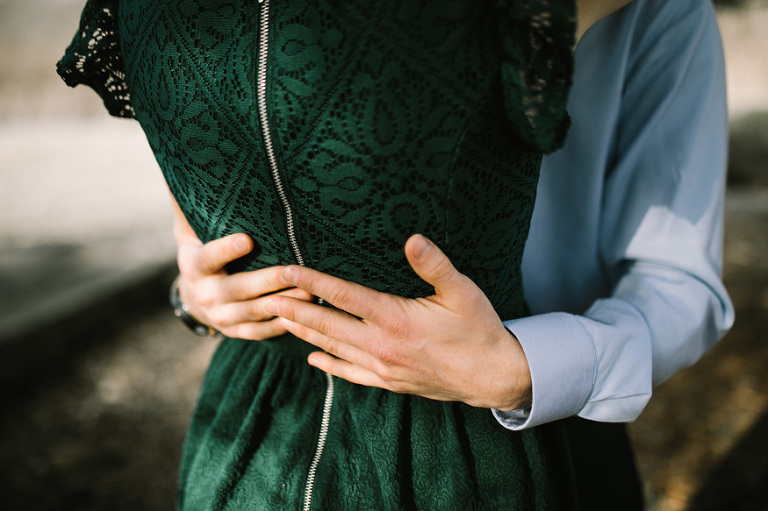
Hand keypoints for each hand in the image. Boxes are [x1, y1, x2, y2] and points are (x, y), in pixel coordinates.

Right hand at [171, 199, 312, 339]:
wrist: (194, 297)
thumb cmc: (201, 251)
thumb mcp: (191, 230)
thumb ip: (189, 205)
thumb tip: (177, 170)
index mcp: (195, 266)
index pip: (209, 257)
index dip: (226, 250)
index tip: (247, 238)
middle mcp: (206, 295)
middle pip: (239, 288)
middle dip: (267, 280)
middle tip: (293, 269)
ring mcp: (221, 317)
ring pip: (254, 312)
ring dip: (283, 304)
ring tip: (310, 293)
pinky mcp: (236, 332)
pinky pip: (260, 332)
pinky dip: (281, 326)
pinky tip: (305, 315)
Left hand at [264, 234, 531, 410]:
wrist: (493, 377)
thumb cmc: (479, 330)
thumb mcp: (462, 291)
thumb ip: (434, 264)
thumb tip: (412, 238)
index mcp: (394, 319)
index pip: (343, 296)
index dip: (311, 281)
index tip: (286, 270)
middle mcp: (381, 346)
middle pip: (327, 324)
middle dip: (294, 309)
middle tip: (266, 295)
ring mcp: (382, 368)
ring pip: (333, 348)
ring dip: (305, 333)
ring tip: (279, 319)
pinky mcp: (389, 382)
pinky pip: (350, 374)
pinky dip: (328, 364)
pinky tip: (313, 359)